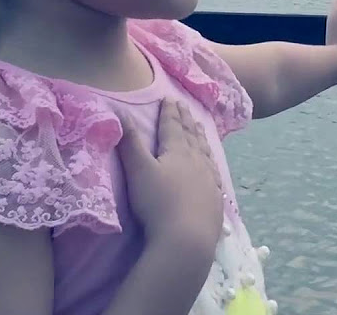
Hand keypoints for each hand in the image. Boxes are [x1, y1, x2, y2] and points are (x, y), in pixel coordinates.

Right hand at [116, 100, 223, 253]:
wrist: (187, 239)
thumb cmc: (158, 204)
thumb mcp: (139, 170)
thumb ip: (130, 142)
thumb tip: (121, 113)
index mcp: (177, 151)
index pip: (172, 126)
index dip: (169, 112)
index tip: (169, 98)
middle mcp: (197, 160)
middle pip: (191, 135)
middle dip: (185, 120)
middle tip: (185, 107)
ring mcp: (209, 180)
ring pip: (205, 151)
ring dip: (200, 137)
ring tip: (199, 128)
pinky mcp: (215, 199)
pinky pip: (214, 173)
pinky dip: (211, 162)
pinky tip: (211, 165)